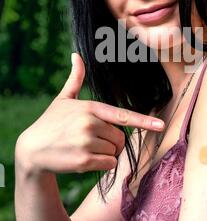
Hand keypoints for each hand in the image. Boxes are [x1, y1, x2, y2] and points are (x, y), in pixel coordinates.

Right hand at [15, 53, 164, 175]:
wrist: (31, 149)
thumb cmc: (51, 122)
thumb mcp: (63, 99)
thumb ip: (75, 79)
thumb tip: (76, 55)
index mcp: (89, 108)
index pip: (122, 115)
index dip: (143, 121)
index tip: (160, 126)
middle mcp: (89, 123)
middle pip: (120, 137)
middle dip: (112, 141)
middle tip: (92, 140)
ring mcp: (86, 143)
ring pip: (114, 152)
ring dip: (106, 153)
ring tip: (85, 148)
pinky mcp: (83, 161)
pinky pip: (108, 164)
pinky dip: (101, 164)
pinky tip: (84, 159)